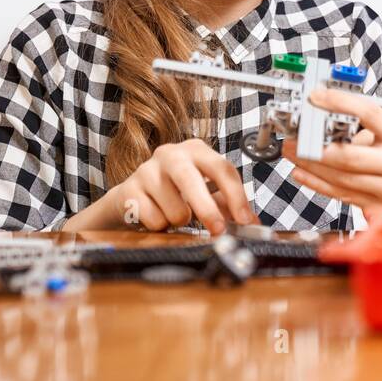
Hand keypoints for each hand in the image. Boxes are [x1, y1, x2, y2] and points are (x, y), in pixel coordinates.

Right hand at [106, 138, 255, 232]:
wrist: (133, 196)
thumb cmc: (177, 191)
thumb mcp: (205, 191)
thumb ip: (229, 205)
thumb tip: (253, 223)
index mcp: (196, 150)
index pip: (222, 169)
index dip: (236, 196)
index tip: (244, 220)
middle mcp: (170, 154)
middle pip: (192, 181)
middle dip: (208, 210)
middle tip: (218, 230)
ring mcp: (146, 170)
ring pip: (174, 209)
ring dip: (181, 221)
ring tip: (176, 215)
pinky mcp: (128, 190)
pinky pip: (154, 220)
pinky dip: (161, 227)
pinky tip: (157, 216)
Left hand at [286, 87, 381, 215]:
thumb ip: (367, 128)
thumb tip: (327, 115)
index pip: (371, 115)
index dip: (342, 103)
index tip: (318, 96)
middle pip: (350, 156)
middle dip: (316, 146)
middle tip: (296, 134)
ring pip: (341, 178)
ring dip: (310, 164)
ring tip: (291, 150)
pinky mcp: (374, 207)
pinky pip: (339, 194)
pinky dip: (316, 183)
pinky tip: (300, 172)